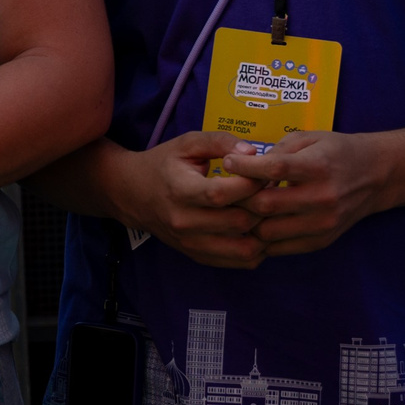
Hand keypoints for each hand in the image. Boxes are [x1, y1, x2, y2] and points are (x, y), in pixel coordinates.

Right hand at [104, 132, 264, 268]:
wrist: (132, 194)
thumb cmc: (164, 164)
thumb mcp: (188, 143)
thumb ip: (221, 142)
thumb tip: (253, 152)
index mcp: (180, 190)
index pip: (222, 193)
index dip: (250, 183)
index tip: (264, 172)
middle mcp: (184, 222)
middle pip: (238, 221)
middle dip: (263, 205)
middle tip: (273, 191)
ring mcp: (191, 244)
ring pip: (243, 249)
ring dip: (264, 231)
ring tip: (269, 212)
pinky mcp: (198, 256)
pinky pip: (238, 262)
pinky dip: (257, 248)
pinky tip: (260, 228)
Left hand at [222, 130, 393, 255]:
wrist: (376, 176)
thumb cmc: (337, 152)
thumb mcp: (309, 138)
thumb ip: (277, 151)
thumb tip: (243, 167)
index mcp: (318, 166)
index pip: (273, 168)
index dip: (244, 167)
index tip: (227, 162)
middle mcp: (322, 198)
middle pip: (265, 204)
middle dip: (240, 197)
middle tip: (229, 189)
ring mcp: (322, 223)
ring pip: (267, 231)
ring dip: (249, 220)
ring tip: (244, 206)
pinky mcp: (321, 241)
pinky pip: (280, 247)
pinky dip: (263, 237)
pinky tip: (259, 222)